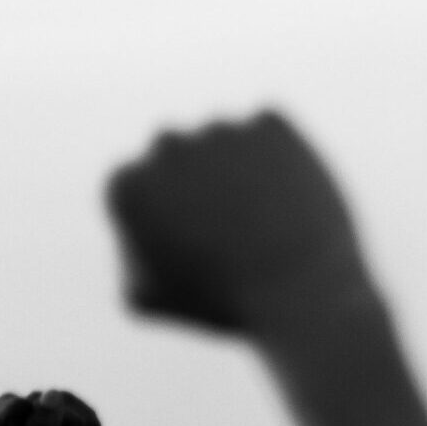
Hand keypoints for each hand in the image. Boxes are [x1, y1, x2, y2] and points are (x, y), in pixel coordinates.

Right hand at [105, 111, 371, 336]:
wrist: (299, 292)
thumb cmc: (221, 302)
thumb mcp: (147, 299)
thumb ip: (128, 254)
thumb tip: (135, 227)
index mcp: (128, 184)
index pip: (140, 187)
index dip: (166, 219)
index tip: (191, 247)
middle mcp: (167, 145)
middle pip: (179, 157)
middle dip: (199, 184)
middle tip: (230, 229)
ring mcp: (220, 129)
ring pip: (225, 144)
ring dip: (239, 168)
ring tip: (265, 220)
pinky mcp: (271, 123)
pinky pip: (268, 131)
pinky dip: (277, 153)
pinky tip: (287, 194)